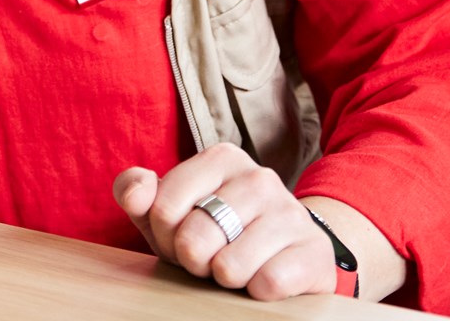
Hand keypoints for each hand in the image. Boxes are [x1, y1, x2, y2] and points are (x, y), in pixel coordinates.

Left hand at [113, 143, 334, 301]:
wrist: (288, 253)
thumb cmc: (216, 231)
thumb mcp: (169, 210)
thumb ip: (135, 191)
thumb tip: (135, 194)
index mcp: (221, 158)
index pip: (162, 208)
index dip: (164, 236)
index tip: (181, 235)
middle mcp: (260, 177)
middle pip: (194, 239)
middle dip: (192, 261)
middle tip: (209, 257)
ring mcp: (291, 213)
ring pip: (229, 267)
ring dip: (224, 279)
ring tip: (236, 266)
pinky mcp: (314, 251)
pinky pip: (266, 285)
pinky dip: (256, 292)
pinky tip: (264, 277)